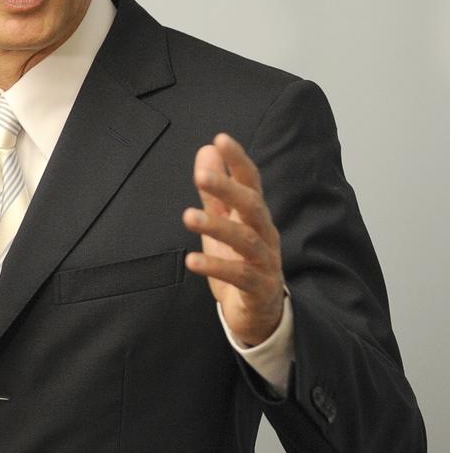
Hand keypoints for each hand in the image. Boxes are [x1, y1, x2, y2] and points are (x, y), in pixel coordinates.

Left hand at [182, 133, 284, 345]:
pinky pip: (239, 275)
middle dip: (228, 189)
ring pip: (245, 240)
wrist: (260, 313)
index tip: (220, 139)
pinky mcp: (258, 288)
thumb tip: (206, 151)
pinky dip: (215, 267)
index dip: (237, 161)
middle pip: (251, 206)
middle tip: (201, 176)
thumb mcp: (224, 223)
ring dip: (217, 227)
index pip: (251, 182)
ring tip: (188, 217)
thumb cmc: (240, 262)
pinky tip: (191, 260)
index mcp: (255, 216)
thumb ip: (214, 191)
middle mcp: (264, 234)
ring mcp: (265, 261)